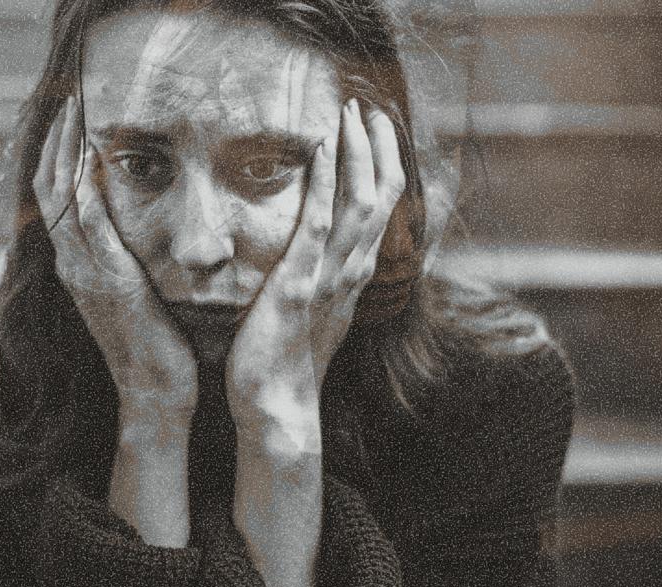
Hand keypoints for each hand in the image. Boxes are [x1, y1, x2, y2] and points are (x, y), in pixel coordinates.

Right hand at [35, 96, 198, 427]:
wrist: (156, 395)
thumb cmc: (156, 347)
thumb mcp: (134, 294)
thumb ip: (126, 259)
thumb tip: (137, 228)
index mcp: (79, 264)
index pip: (57, 195)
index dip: (59, 153)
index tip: (72, 115)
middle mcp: (74, 264)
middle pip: (49, 186)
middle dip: (57, 138)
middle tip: (69, 96)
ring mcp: (86, 272)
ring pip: (61, 196)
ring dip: (66, 149)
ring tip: (76, 108)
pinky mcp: (109, 280)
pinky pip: (87, 223)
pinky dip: (83, 185)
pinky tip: (91, 155)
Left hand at [227, 99, 406, 421]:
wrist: (277, 404)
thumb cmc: (286, 361)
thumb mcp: (313, 312)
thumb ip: (321, 280)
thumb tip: (319, 259)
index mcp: (353, 275)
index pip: (381, 209)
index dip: (383, 166)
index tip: (375, 130)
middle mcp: (351, 271)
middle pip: (381, 196)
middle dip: (378, 148)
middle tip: (369, 108)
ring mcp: (328, 277)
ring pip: (360, 202)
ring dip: (358, 153)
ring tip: (352, 114)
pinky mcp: (298, 284)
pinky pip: (316, 223)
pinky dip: (323, 182)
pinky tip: (320, 149)